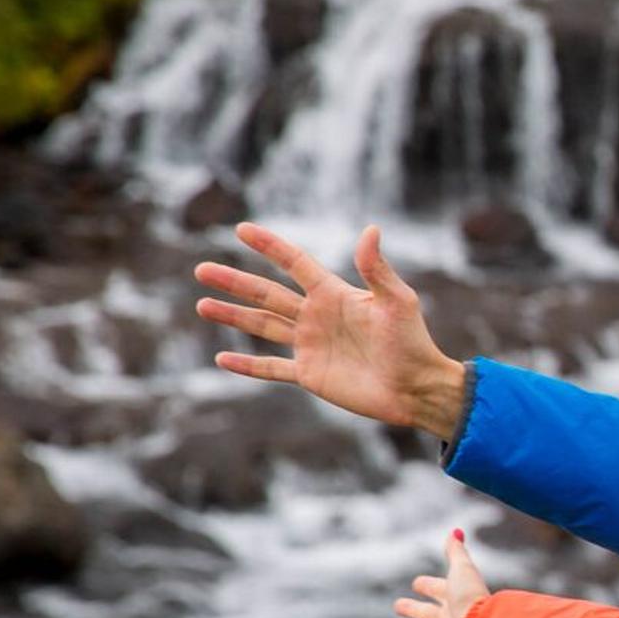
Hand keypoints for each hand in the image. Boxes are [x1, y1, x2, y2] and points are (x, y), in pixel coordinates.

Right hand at [196, 223, 470, 438]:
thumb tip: (371, 229)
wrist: (416, 388)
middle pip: (266, 294)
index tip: (241, 229)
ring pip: (262, 327)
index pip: (294, 263)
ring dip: (232, 317)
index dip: (269, 246)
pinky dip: (247, 365)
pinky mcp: (310, 374)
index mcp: (334, 294)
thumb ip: (377, 269)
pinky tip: (221, 358)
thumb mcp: (397, 302)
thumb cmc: (413, 342)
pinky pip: (272, 369)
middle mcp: (317, 316)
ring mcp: (310, 345)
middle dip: (234, 282)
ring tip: (202, 305)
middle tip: (202, 269)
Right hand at [396, 530, 492, 617]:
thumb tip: (455, 531)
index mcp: (456, 598)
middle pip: (429, 614)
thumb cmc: (471, 599)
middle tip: (397, 605)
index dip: (428, 586)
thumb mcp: (462, 569)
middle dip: (414, 610)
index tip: (417, 583)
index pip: (439, 590)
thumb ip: (456, 551)